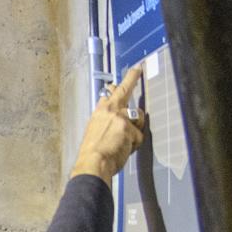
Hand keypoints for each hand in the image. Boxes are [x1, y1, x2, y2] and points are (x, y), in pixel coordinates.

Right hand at [71, 65, 145, 181]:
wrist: (93, 163)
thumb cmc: (92, 151)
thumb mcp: (94, 130)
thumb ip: (105, 119)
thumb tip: (110, 113)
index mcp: (101, 111)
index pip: (110, 93)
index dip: (117, 87)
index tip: (123, 79)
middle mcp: (111, 110)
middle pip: (125, 89)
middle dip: (132, 77)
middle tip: (138, 69)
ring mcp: (122, 118)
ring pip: (138, 117)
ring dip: (136, 127)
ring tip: (125, 140)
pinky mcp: (131, 129)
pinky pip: (139, 136)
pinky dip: (133, 145)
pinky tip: (124, 149)